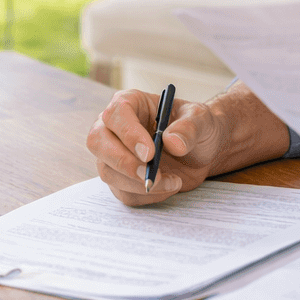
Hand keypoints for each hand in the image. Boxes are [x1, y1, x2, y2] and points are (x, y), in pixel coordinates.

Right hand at [86, 89, 228, 205]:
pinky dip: (146, 196)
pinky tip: (168, 187)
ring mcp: (113, 154)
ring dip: (138, 184)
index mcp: (131, 103)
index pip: (116, 114)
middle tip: (151, 176)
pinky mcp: (120, 178)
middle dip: (123, 162)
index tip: (150, 153)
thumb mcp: (202, 120)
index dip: (129, 134)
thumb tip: (172, 142)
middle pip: (97, 142)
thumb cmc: (197, 127)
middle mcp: (115, 127)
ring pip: (107, 172)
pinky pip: (123, 193)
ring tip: (174, 181)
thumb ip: (190, 127)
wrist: (201, 151)